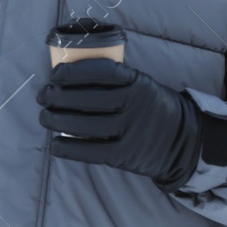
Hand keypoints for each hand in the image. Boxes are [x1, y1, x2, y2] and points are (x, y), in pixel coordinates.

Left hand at [36, 58, 201, 189]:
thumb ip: (115, 79)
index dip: (73, 72)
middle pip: (88, 99)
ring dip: (58, 120)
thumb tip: (68, 75)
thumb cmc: (151, 107)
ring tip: (45, 116)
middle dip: (58, 96)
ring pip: (85, 125)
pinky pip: (91, 152)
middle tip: (43, 95)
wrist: (183, 141)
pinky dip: (69, 148)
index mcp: (137, 82)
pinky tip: (55, 144)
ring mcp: (131, 131)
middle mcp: (134, 104)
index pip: (101, 71)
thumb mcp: (142, 84)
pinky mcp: (126, 155)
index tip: (55, 75)